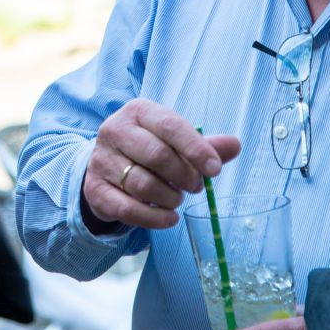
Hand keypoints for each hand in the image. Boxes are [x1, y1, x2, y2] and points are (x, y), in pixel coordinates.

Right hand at [82, 99, 239, 229]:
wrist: (106, 167)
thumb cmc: (147, 150)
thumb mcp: (174, 141)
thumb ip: (204, 145)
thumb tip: (235, 145)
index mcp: (138, 111)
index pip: (170, 126)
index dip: (195, 149)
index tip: (214, 170)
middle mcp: (114, 130)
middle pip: (157, 155)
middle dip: (184, 175)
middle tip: (195, 187)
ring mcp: (102, 160)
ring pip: (142, 184)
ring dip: (170, 198)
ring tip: (177, 199)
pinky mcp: (95, 189)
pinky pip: (128, 209)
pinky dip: (154, 218)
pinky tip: (168, 217)